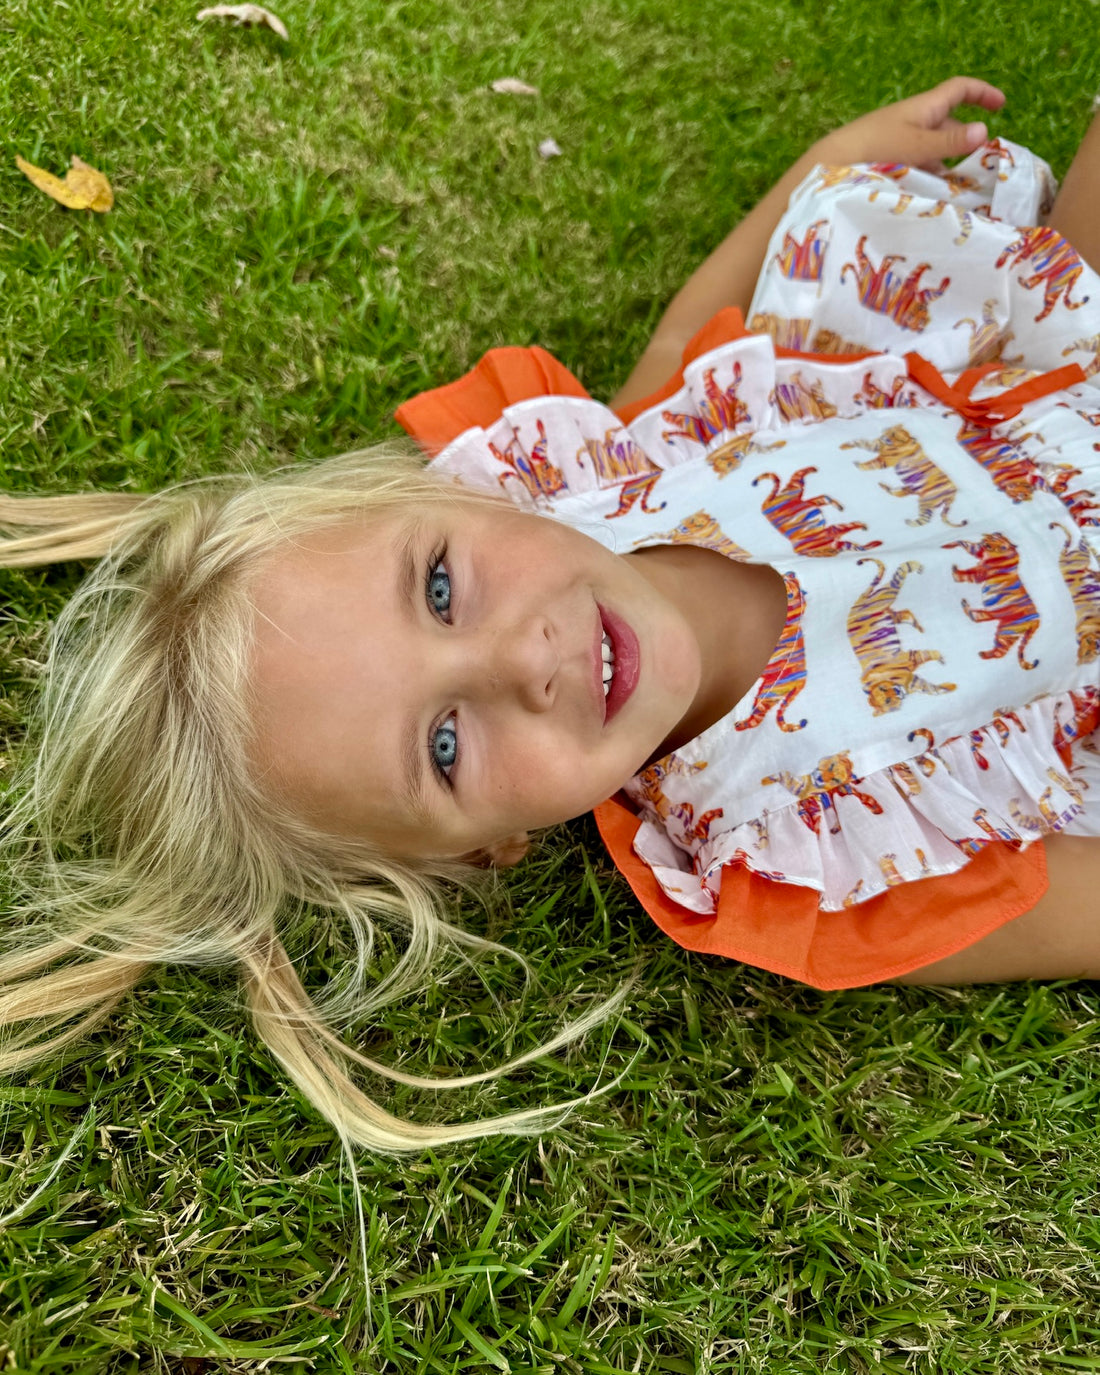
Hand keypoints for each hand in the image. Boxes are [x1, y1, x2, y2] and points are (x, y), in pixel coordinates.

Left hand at [812, 77, 1006, 172]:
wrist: (832, 164)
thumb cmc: (875, 148)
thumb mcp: (917, 146)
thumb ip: (949, 142)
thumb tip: (984, 132)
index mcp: (924, 108)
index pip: (959, 89)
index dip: (982, 93)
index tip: (1001, 105)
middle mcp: (913, 121)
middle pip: (948, 124)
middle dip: (964, 142)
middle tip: (980, 166)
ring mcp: (900, 141)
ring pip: (932, 149)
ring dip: (945, 165)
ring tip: (958, 191)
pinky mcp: (889, 160)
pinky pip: (916, 164)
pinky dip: (927, 176)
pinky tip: (931, 197)